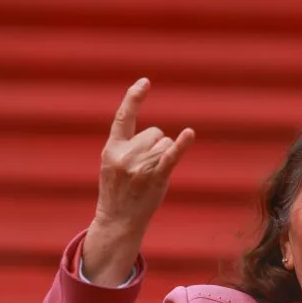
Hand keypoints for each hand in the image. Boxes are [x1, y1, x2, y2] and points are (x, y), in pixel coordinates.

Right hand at [83, 78, 194, 284]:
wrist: (117, 220)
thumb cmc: (118, 191)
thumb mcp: (112, 164)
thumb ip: (127, 146)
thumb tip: (158, 135)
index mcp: (112, 148)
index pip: (122, 116)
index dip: (134, 97)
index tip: (145, 82)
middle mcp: (125, 154)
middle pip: (155, 132)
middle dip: (155, 145)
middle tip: (144, 168)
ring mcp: (140, 167)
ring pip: (165, 144)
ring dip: (164, 156)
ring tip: (150, 175)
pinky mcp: (155, 178)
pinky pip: (171, 156)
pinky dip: (182, 145)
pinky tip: (189, 134)